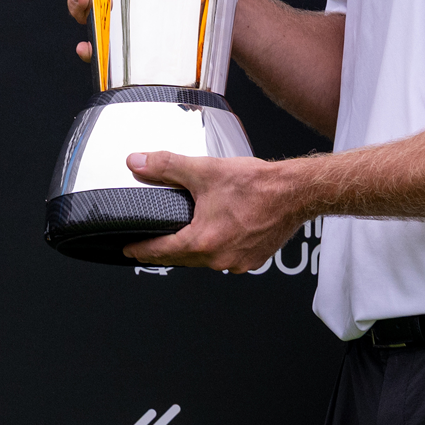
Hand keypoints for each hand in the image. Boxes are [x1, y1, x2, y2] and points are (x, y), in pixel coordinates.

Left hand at [120, 151, 306, 272]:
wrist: (296, 192)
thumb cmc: (258, 185)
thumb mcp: (204, 171)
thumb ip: (166, 167)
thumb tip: (139, 162)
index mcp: (203, 242)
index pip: (160, 252)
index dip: (140, 249)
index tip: (128, 249)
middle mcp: (220, 258)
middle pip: (181, 258)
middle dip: (164, 249)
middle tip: (151, 242)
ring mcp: (238, 262)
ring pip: (204, 259)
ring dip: (192, 248)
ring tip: (183, 233)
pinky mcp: (252, 259)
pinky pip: (225, 257)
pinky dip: (216, 247)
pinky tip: (216, 232)